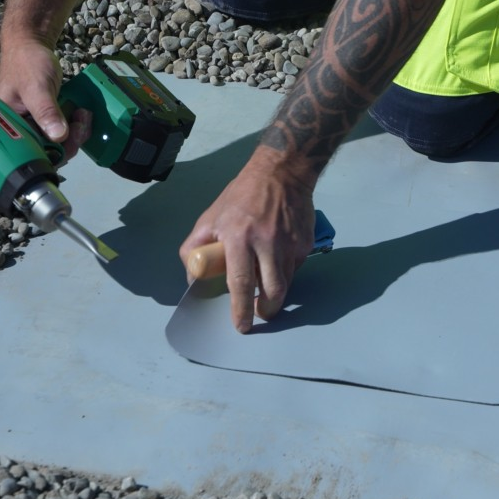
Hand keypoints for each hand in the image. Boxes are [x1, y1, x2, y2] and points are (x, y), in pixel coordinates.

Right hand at [0, 39, 90, 158]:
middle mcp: (21, 128)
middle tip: (81, 124)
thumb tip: (57, 136)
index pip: (31, 152)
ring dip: (75, 133)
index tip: (71, 140)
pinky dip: (75, 126)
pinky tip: (81, 114)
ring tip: (83, 116)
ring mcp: (35, 124)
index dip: (53, 153)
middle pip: (47, 151)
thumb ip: (46, 111)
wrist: (32, 45)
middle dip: (69, 142)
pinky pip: (62, 130)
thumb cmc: (26, 62)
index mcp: (8, 125)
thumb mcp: (36, 87)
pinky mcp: (47, 119)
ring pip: (58, 142)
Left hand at [180, 149, 315, 332]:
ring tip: (265, 288)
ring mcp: (290, 243)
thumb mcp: (210, 217)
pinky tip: (277, 259)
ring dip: (276, 292)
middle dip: (267, 309)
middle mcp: (268, 242)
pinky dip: (285, 271)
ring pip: (287, 282)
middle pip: (273, 290)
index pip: (241, 282)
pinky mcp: (306, 242)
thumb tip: (193, 277)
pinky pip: (295, 267)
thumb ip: (195, 248)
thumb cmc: (241, 196)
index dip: (241, 309)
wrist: (281, 173)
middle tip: (260, 313)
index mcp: (239, 237)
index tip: (242, 326)